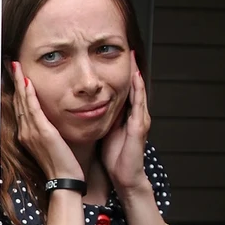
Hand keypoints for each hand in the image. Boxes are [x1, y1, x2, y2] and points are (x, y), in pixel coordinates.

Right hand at [12, 61, 82, 180]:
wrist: (64, 180)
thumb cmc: (61, 165)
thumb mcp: (52, 145)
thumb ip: (48, 130)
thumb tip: (50, 121)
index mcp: (27, 134)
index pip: (21, 107)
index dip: (18, 90)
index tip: (17, 76)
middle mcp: (26, 132)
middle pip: (18, 102)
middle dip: (15, 82)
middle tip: (13, 65)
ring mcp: (32, 132)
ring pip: (23, 103)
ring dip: (20, 83)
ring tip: (17, 68)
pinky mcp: (42, 132)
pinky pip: (33, 110)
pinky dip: (29, 96)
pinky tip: (28, 84)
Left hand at [101, 51, 150, 194]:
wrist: (125, 177)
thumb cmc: (114, 156)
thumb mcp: (105, 131)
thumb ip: (100, 117)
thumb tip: (85, 105)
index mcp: (125, 115)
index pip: (122, 89)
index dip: (117, 73)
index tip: (109, 56)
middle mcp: (135, 114)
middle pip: (132, 86)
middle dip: (130, 67)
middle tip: (125, 47)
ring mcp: (139, 119)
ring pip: (138, 91)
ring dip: (136, 73)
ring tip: (132, 56)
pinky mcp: (139, 127)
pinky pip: (139, 104)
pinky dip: (138, 90)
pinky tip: (135, 78)